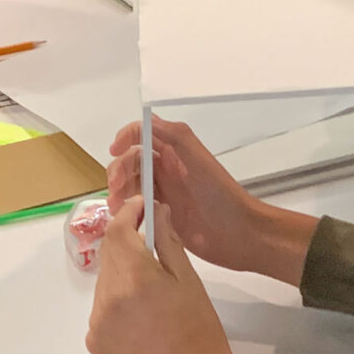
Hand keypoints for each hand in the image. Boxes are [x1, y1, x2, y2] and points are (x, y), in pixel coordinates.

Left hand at [86, 200, 238, 353]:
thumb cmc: (199, 332)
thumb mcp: (189, 281)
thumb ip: (167, 242)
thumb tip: (157, 213)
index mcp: (135, 278)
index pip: (117, 231)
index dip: (127, 214)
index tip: (139, 207)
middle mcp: (108, 297)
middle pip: (108, 255)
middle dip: (126, 244)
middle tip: (148, 243)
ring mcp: (97, 322)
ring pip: (104, 282)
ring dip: (121, 275)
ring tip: (149, 290)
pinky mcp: (95, 342)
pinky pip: (101, 310)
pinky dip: (116, 304)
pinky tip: (140, 316)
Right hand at [108, 117, 315, 283]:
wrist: (240, 234)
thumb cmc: (222, 195)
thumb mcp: (199, 160)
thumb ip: (176, 136)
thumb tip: (147, 119)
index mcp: (176, 152)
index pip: (143, 134)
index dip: (126, 137)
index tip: (114, 150)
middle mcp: (168, 170)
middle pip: (132, 161)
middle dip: (119, 169)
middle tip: (116, 188)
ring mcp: (164, 194)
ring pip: (132, 185)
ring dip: (118, 190)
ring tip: (116, 206)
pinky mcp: (162, 217)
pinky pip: (137, 208)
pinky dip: (126, 209)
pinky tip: (122, 217)